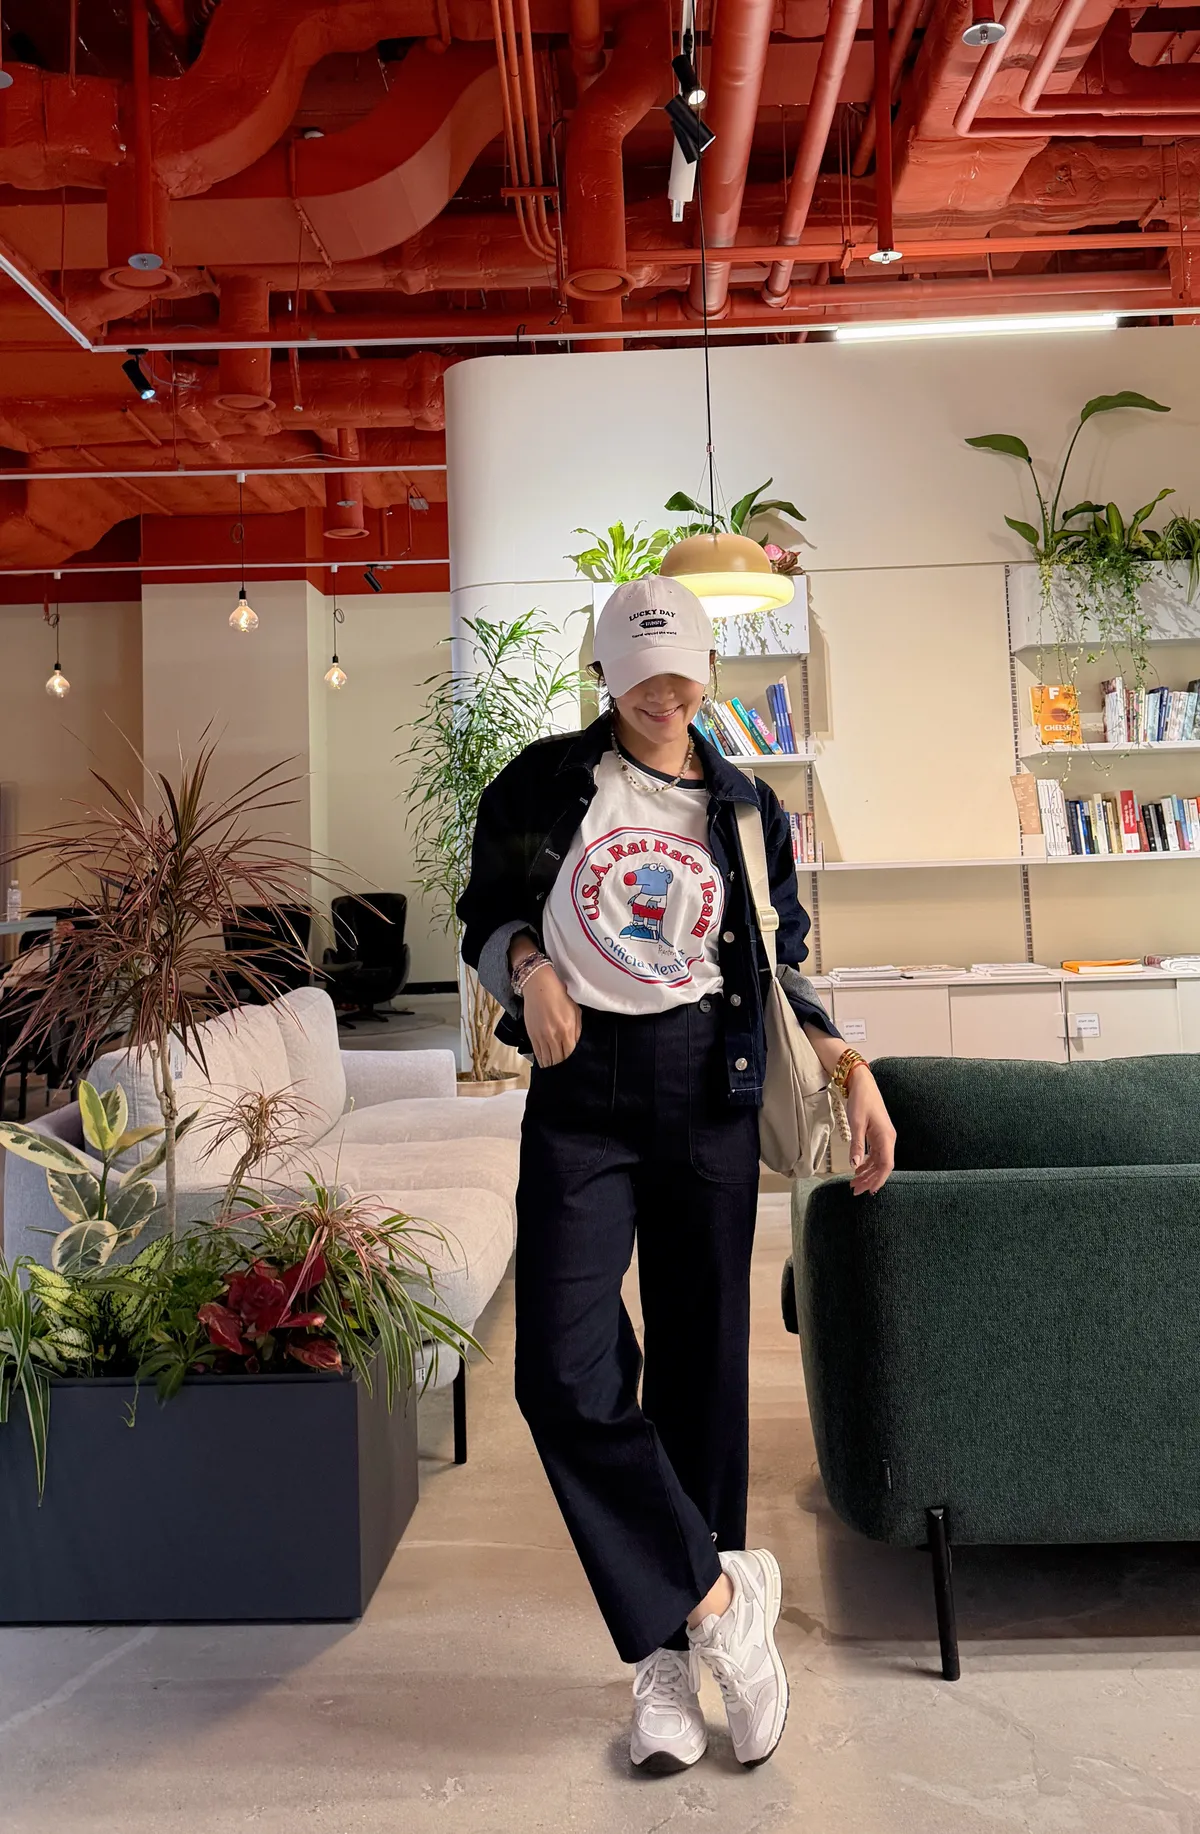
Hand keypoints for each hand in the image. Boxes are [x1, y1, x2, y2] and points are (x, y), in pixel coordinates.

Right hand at [522, 964, 581, 1067]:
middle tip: (564, 1074)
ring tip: (555, 1072)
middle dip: (561, 1067)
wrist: (539, 986)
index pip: (570, 1055)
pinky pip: (537, 1053)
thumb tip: (576, 1046)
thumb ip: (577, 1031)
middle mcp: (554, 1035)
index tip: (573, 1068)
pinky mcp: (532, 1035)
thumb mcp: (575, 1011)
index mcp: (567, 1030)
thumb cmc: (560, 996)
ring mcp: (541, 1036)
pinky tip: (545, 1064)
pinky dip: (541, 1060)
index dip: (571, 1064)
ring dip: (551, 1066)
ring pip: (546, 1059)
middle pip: (558, 1060)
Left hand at [844, 1067, 895, 1196]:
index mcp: (886, 1137)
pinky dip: (866, 1163)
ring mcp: (884, 1137)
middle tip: (855, 1190)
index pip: (886, 1165)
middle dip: (870, 1179)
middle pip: (882, 1166)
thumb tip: (855, 1165)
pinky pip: (875, 1154)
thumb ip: (857, 1145)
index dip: (878, 1179)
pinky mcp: (878, 1135)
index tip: (869, 1190)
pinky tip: (858, 1169)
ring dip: (867, 1173)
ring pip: (878, 1161)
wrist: (863, 1084)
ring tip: (854, 1182)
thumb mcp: (856, 1123)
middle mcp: (888, 1139)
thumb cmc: (861, 1100)